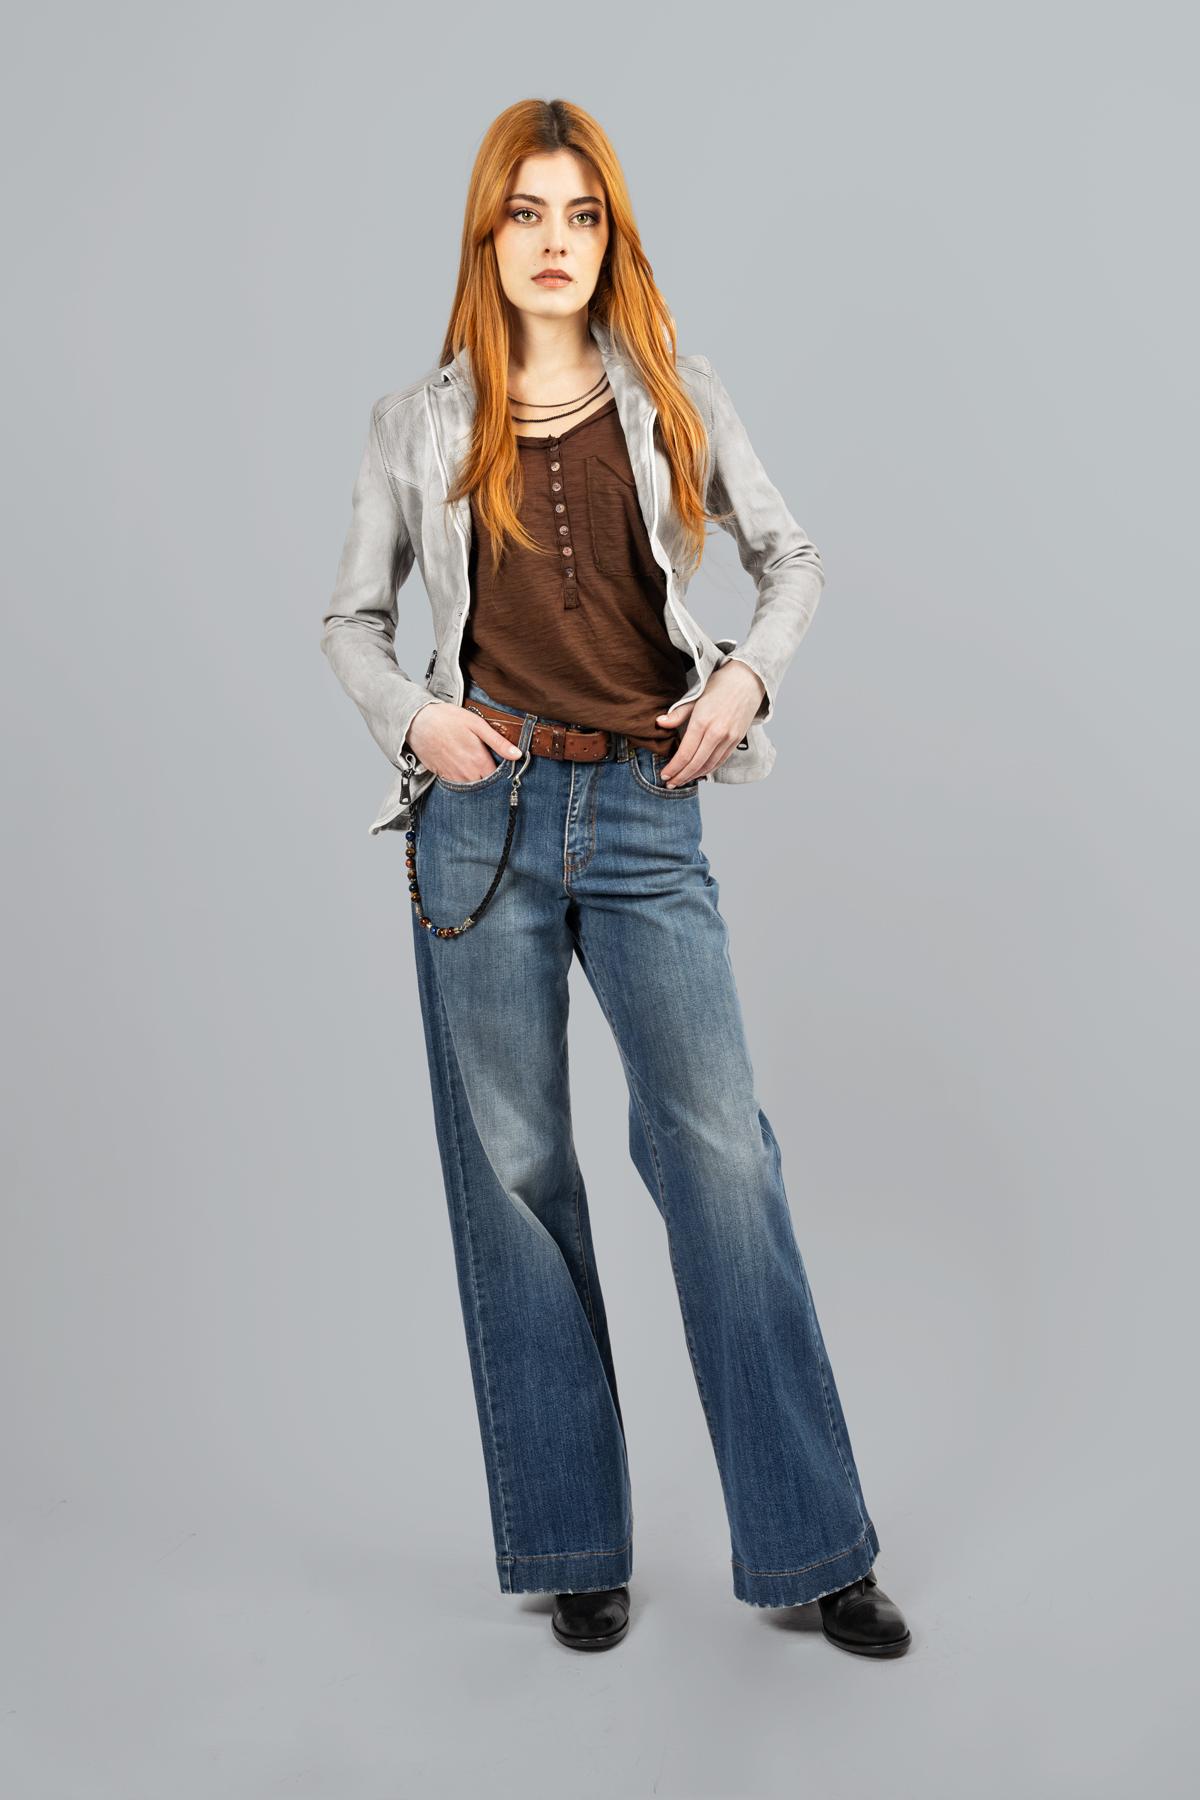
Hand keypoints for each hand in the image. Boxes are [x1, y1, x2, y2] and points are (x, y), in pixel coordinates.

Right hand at [406, 700, 522, 782]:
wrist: (417, 722)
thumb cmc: (448, 719)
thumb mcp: (477, 724)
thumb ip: (498, 742)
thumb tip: (518, 754)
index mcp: (479, 761)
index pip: (498, 777)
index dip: (502, 772)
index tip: (502, 764)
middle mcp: (467, 774)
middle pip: (486, 784)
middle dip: (489, 777)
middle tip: (487, 762)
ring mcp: (454, 777)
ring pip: (472, 786)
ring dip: (476, 778)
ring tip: (473, 762)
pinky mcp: (443, 776)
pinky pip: (458, 784)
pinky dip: (462, 778)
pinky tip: (461, 764)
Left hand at [654, 661, 764, 786]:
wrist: (748, 679)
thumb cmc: (719, 685)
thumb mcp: (695, 696)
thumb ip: (677, 713)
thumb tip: (659, 723)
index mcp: (703, 722)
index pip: (685, 753)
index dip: (674, 767)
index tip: (664, 775)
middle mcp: (717, 733)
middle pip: (696, 763)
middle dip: (681, 776)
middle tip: (669, 783)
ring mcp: (729, 738)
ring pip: (709, 765)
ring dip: (694, 776)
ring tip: (681, 781)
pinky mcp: (737, 740)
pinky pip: (720, 760)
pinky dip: (708, 769)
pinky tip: (698, 773)